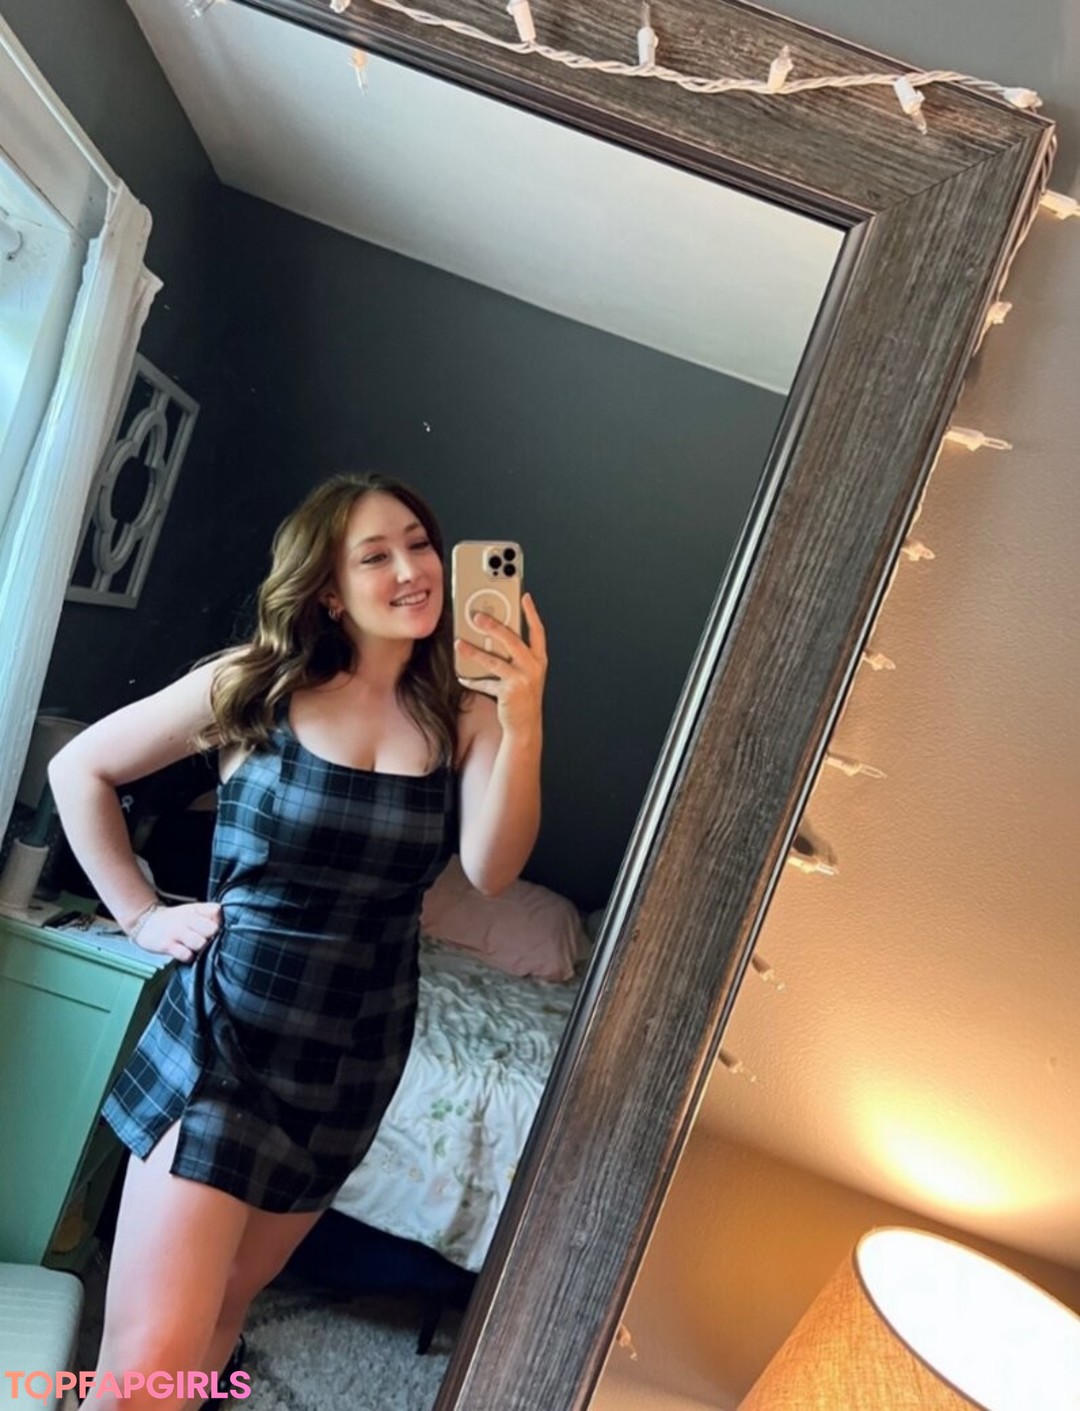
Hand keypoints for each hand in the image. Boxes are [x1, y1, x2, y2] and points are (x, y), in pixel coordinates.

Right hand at [132, 901, 221, 963]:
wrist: (146, 922)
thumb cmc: (173, 919)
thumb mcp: (191, 911)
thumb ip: (208, 914)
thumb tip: (226, 922)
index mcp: (195, 909)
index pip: (217, 912)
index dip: (220, 922)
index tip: (217, 928)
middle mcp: (187, 919)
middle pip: (212, 929)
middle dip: (212, 938)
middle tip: (207, 941)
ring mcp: (176, 932)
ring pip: (200, 943)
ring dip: (201, 949)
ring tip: (196, 948)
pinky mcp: (167, 945)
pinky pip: (186, 955)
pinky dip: (189, 957)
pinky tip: (186, 954)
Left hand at [456, 592, 546, 738]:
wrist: (526, 726)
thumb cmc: (523, 696)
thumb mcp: (526, 673)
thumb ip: (515, 655)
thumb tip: (491, 636)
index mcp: (539, 659)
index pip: (538, 631)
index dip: (531, 613)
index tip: (524, 596)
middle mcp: (533, 667)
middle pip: (512, 640)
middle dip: (493, 626)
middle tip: (477, 616)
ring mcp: (522, 679)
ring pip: (494, 660)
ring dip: (474, 652)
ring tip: (459, 643)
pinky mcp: (509, 692)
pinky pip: (486, 682)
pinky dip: (472, 679)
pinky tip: (463, 676)